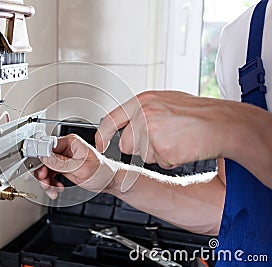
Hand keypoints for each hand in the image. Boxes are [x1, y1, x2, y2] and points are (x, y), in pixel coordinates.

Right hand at [35, 134, 118, 198]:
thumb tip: (46, 157)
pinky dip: (51, 184)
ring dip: (46, 181)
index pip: (49, 145)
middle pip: (44, 159)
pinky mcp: (63, 168)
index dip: (42, 156)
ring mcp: (63, 159)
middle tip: (45, 182)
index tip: (39, 167)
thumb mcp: (81, 168)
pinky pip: (50, 175)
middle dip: (43, 173)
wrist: (108, 181)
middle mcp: (66, 149)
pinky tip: (57, 189)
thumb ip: (62, 163)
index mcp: (71, 142)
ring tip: (52, 189)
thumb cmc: (102, 171)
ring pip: (45, 169)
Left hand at [95, 91, 227, 168]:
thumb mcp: (165, 102)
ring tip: (177, 140)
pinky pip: (161, 163)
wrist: (224, 122)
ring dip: (158, 154)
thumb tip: (128, 124)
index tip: (100, 144)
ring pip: (143, 156)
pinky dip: (172, 160)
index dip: (103, 136)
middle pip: (127, 145)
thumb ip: (144, 112)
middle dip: (142, 148)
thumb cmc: (198, 113)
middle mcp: (143, 114)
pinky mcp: (162, 148)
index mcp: (143, 101)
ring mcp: (152, 131)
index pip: (110, 120)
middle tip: (165, 139)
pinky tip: (184, 147)